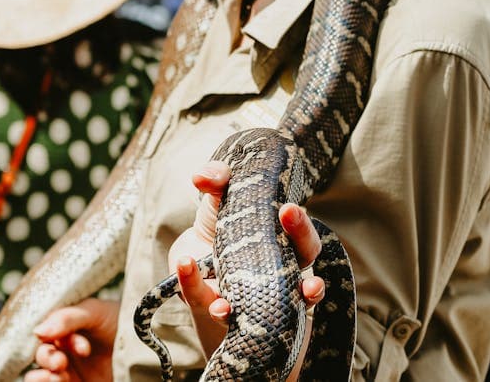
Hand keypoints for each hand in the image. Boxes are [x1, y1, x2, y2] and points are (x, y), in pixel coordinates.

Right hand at [25, 298, 117, 381]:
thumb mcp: (96, 312)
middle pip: (44, 355)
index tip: (82, 347)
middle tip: (61, 362)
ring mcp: (72, 370)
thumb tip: (37, 331)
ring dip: (42, 376)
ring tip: (55, 377)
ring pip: (44, 375)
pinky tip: (52, 381)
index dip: (56, 338)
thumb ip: (67, 318)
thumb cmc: (123, 320)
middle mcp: (66, 349)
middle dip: (49, 358)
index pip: (48, 333)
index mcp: (67, 328)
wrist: (151, 344)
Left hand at [171, 162, 325, 363]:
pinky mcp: (214, 307)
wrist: (192, 256)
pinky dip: (192, 284)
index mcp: (284, 249)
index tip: (287, 209)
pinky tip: (184, 265)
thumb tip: (202, 177)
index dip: (300, 228)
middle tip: (294, 277)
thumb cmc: (220, 224)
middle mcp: (275, 282)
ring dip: (243, 310)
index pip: (305, 244)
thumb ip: (218, 179)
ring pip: (257, 314)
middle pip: (299, 288)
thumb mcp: (221, 197)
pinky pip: (205, 300)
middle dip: (303, 284)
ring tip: (222, 305)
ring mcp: (248, 301)